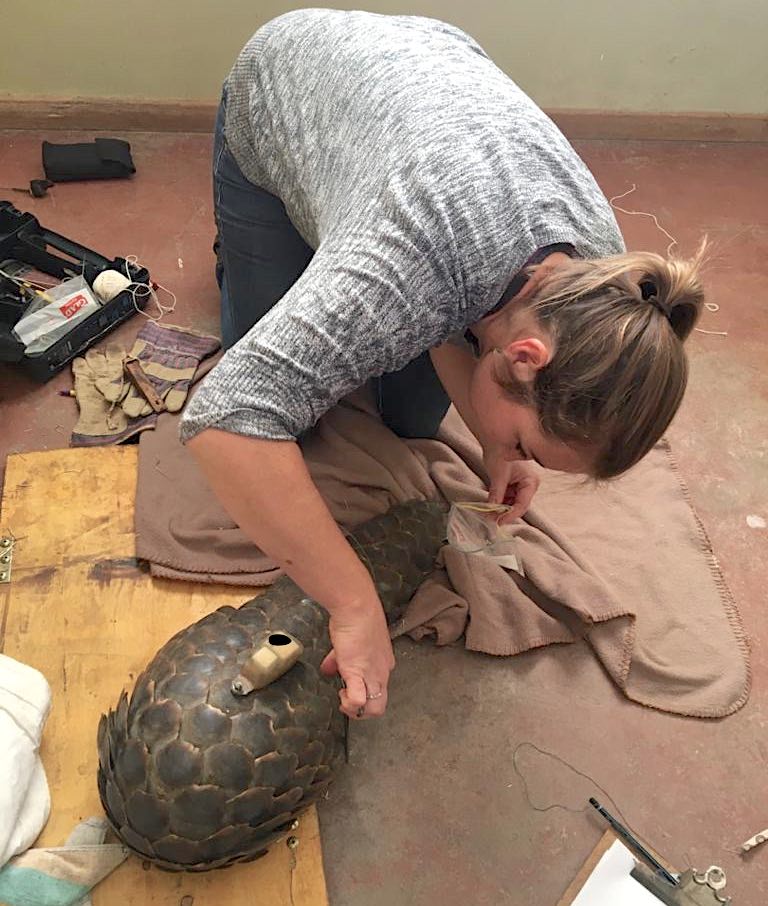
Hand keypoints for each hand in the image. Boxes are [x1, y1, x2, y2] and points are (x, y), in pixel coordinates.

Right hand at [320, 598, 394, 718]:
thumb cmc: (355, 618)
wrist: (356, 608)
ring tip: (343, 699)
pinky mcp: (358, 673)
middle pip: (379, 704)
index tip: (347, 686)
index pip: (379, 688)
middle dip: (362, 711)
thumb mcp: (350, 642)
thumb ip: (340, 659)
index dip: (362, 691)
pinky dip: (350, 704)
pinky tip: (342, 695)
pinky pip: (359, 700)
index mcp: (383, 664)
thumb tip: (327, 668)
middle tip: (346, 700)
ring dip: (357, 711)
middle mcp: (382, 672)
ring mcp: (372, 674)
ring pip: (375, 708)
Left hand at [484, 451, 539, 523]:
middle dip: (503, 513)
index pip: (522, 504)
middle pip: (518, 506)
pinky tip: (490, 505)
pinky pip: (507, 498)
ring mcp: (522, 486)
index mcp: (531, 481)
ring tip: (487, 513)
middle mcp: (529, 485)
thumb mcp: (498, 475)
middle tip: (490, 519)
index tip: (498, 522)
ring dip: (500, 509)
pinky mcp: (514, 486)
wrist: (495, 441)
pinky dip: (499, 502)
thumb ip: (496, 495)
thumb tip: (491, 512)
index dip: (510, 515)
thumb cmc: (500, 452)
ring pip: (512, 504)